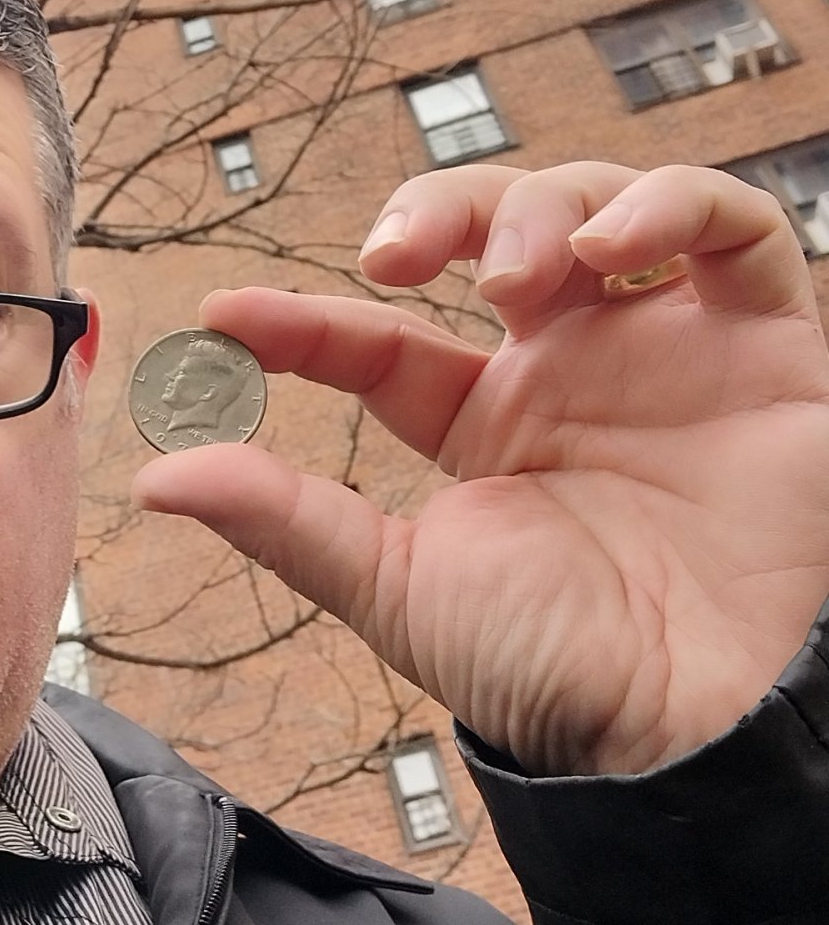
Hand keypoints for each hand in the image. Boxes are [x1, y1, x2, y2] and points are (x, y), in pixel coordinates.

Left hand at [131, 163, 828, 775]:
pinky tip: (610, 246)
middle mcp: (570, 368)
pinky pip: (734, 229)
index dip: (303, 318)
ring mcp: (667, 347)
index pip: (381, 340)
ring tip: (514, 278)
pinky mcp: (765, 342)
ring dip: (540, 206)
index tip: (227, 316)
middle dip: (441, 211)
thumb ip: (288, 521)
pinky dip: (671, 206)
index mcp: (484, 424)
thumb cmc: (556, 668)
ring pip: (600, 202)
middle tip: (400, 253)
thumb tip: (158, 479)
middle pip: (496, 228)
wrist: (695, 722)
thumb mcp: (401, 587)